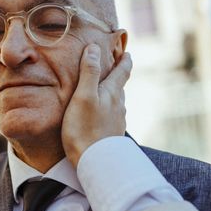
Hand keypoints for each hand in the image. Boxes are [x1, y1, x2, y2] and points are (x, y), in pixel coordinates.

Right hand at [62, 44, 131, 166]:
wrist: (95, 162)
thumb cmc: (84, 129)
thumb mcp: (83, 96)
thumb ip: (89, 72)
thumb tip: (94, 48)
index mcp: (112, 93)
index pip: (122, 71)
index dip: (125, 59)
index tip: (127, 51)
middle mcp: (119, 106)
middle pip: (120, 86)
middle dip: (118, 75)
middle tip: (115, 67)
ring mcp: (117, 121)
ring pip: (117, 102)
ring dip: (113, 93)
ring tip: (105, 90)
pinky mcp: (112, 135)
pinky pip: (112, 116)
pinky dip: (109, 110)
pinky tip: (102, 115)